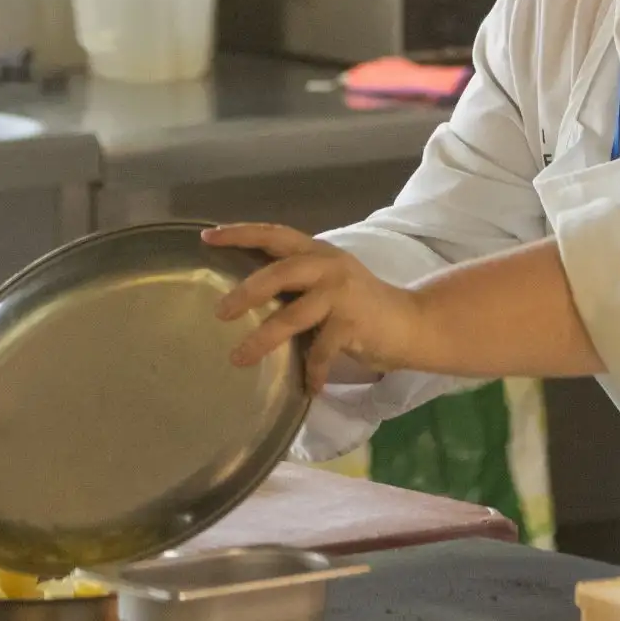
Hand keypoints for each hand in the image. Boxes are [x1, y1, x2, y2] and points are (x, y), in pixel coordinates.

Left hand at [205, 223, 432, 391]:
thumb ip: (295, 280)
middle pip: (280, 271)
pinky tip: (308, 387)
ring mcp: (342, 294)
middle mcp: (328, 267)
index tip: (208, 238)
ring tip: (238, 357)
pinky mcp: (353, 324)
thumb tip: (244, 292)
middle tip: (220, 311)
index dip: (241, 233)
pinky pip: (321, 351)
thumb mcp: (327, 282)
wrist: (412, 324)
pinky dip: (311, 371)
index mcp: (318, 252)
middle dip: (246, 292)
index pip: (275, 234)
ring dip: (263, 338)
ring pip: (293, 316)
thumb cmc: (360, 305)